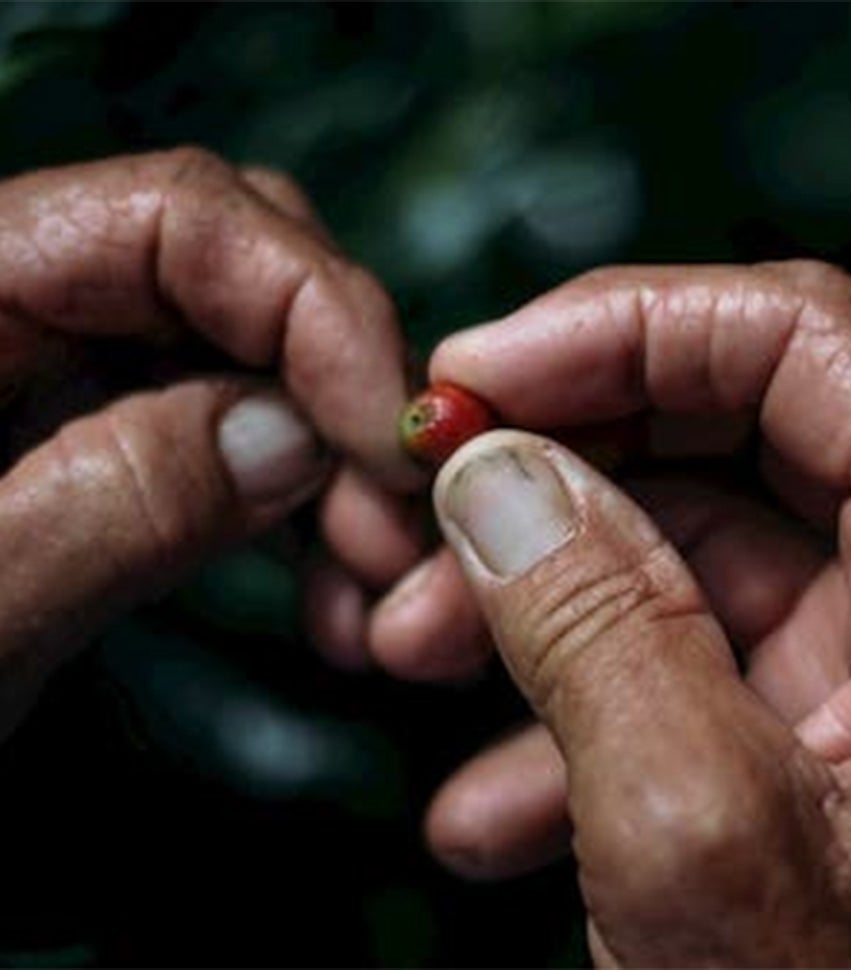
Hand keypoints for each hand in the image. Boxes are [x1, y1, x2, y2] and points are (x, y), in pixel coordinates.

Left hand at [0, 148, 422, 737]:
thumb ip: (102, 507)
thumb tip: (290, 435)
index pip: (177, 218)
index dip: (315, 309)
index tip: (389, 444)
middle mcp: (9, 304)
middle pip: (233, 275)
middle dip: (341, 394)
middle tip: (393, 531)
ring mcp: (59, 376)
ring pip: (252, 359)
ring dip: (337, 464)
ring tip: (370, 589)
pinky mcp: (95, 442)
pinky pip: (232, 432)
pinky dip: (302, 503)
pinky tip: (327, 585)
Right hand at [384, 262, 850, 963]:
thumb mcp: (695, 836)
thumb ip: (590, 626)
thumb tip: (492, 476)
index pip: (802, 342)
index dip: (626, 326)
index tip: (479, 373)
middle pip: (714, 431)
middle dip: (547, 463)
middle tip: (419, 504)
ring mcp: (846, 656)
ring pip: (665, 540)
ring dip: (522, 586)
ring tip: (408, 649)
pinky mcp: (779, 719)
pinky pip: (654, 648)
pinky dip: (553, 696)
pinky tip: (484, 795)